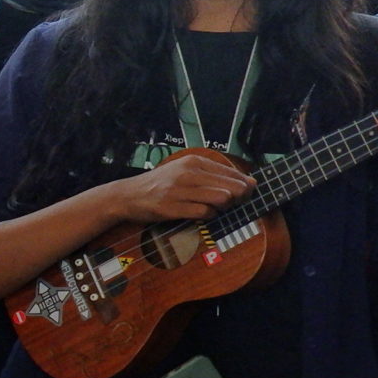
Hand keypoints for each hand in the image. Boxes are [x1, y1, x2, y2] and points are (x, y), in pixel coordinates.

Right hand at [110, 153, 253, 223]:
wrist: (127, 195)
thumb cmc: (160, 184)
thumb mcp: (184, 171)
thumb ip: (213, 175)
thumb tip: (249, 183)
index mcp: (193, 162)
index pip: (233, 173)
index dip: (245, 185)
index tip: (246, 193)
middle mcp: (188, 173)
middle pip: (232, 187)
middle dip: (238, 198)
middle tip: (232, 203)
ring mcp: (179, 190)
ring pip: (221, 199)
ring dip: (223, 207)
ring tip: (214, 208)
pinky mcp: (172, 207)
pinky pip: (204, 213)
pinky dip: (208, 215)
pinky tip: (200, 213)